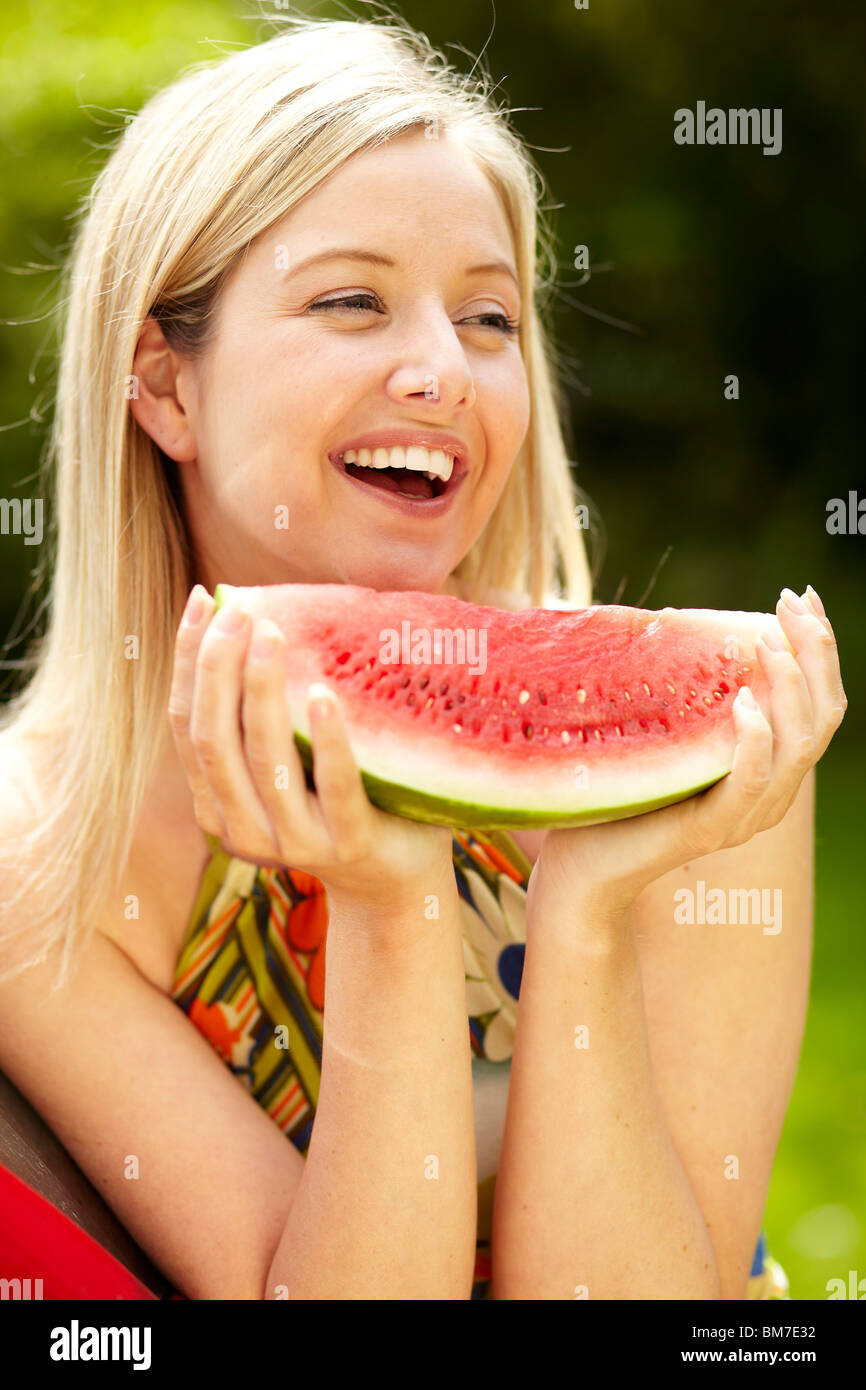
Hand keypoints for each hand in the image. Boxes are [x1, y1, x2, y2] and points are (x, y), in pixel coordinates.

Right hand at [168, 585, 454, 916]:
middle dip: (219, 668)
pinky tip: (325, 694)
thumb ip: (262, 712)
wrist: (397, 878)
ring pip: (262, 759)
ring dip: (263, 691)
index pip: (186, 724)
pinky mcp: (348, 845)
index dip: (188, 661)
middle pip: (213, 739)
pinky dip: (326, 740)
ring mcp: (295, 843)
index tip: (202, 600)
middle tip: (239, 611)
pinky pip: (333, 786)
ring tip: (274, 636)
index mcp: (216, 804)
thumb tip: (250, 613)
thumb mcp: (288, 758)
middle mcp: (242, 830)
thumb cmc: (339, 799)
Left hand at [529, 586, 847, 914]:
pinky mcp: (711, 829)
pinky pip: (750, 782)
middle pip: (822, 721)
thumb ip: (686, 698)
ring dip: (790, 688)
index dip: (819, 651)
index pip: (816, 707)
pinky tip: (743, 701)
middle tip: (792, 604)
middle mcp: (768, 796)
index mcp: (766, 772)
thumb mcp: (662, 737)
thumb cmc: (615, 797)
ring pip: (798, 748)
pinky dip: (754, 739)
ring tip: (769, 643)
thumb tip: (674, 620)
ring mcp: (744, 817)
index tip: (803, 597)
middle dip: (816, 654)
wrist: (578, 870)